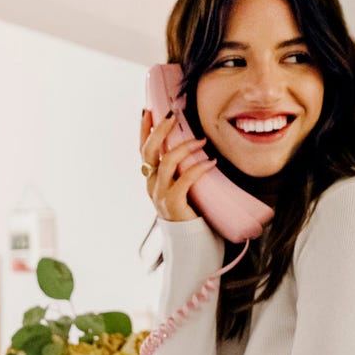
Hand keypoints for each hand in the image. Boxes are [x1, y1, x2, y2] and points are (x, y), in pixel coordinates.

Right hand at [140, 107, 218, 223]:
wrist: (189, 244)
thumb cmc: (189, 213)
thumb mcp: (180, 187)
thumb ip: (179, 170)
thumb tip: (190, 145)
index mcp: (151, 179)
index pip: (143, 150)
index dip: (144, 130)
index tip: (148, 109)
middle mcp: (152, 185)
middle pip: (149, 151)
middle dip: (159, 129)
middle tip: (173, 115)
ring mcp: (160, 195)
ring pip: (167, 161)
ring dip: (185, 147)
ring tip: (202, 140)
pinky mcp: (173, 204)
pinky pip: (185, 179)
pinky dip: (199, 167)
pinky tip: (211, 161)